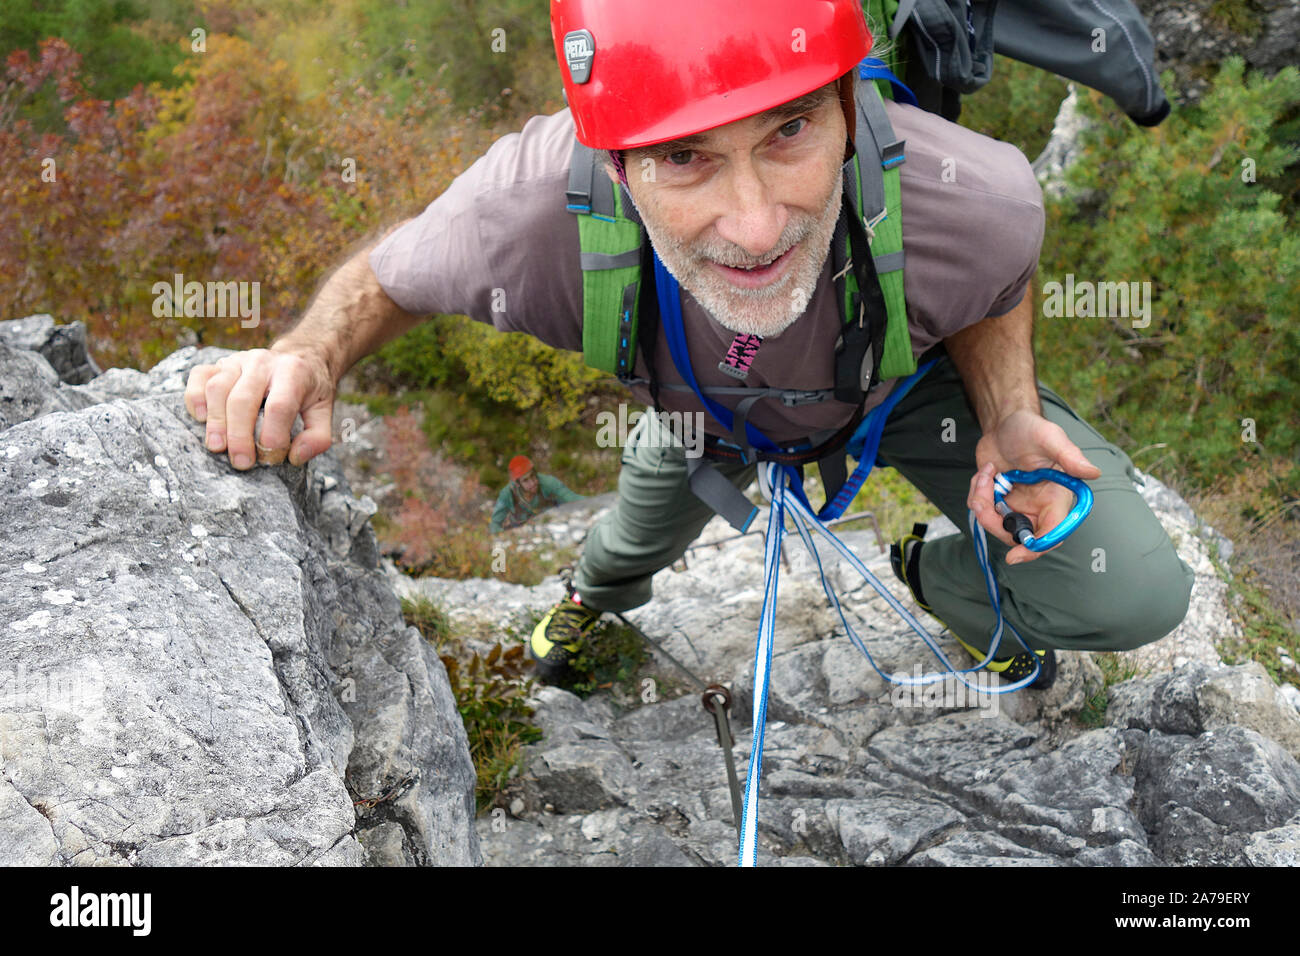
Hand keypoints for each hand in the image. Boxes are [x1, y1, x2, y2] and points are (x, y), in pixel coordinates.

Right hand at [183, 347, 335, 469]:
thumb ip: (318, 437)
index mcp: (293, 373)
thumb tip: (295, 456)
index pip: (279, 406)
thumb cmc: (309, 390)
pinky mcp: (220, 364)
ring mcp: (238, 360)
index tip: (271, 458)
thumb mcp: (325, 411)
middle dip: (239, 435)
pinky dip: (195, 398)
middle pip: (243, 399)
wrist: (300, 357)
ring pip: (218, 388)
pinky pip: (199, 376)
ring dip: (216, 421)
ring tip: (217, 448)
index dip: (273, 435)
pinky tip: (201, 419)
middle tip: (241, 463)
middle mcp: (263, 362)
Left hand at [966, 409, 1100, 564]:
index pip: (1051, 534)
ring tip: (985, 475)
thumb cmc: (1031, 429)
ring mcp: (1016, 506)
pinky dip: (977, 492)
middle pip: (1018, 535)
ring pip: (996, 524)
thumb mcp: (1050, 438)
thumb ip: (1070, 457)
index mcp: (1056, 498)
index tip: (1014, 555)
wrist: (1005, 423)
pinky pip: (982, 510)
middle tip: (982, 500)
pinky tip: (985, 472)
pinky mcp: (997, 501)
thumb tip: (1092, 473)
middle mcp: (1038, 507)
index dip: (1035, 549)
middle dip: (994, 522)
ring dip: (982, 502)